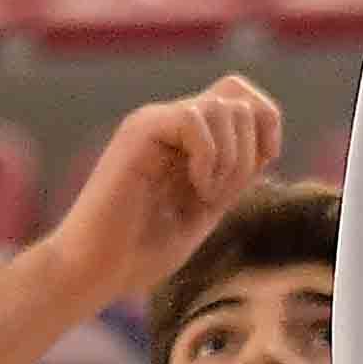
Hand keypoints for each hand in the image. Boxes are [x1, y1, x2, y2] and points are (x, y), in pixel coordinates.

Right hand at [43, 75, 282, 300]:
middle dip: (250, 147)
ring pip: (222, 106)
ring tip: (205, 194)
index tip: (263, 164)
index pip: (240, 96)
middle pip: (237, 94)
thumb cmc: (142, 250)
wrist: (96, 269)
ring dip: (230, 159)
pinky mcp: (139, 130)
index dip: (265, 123)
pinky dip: (208, 157)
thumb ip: (233, 176)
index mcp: (185, 139)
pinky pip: (193, 118)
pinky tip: (194, 188)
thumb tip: (266, 146)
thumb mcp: (206, 209)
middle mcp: (169, 122)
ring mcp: (153, 123)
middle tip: (222, 192)